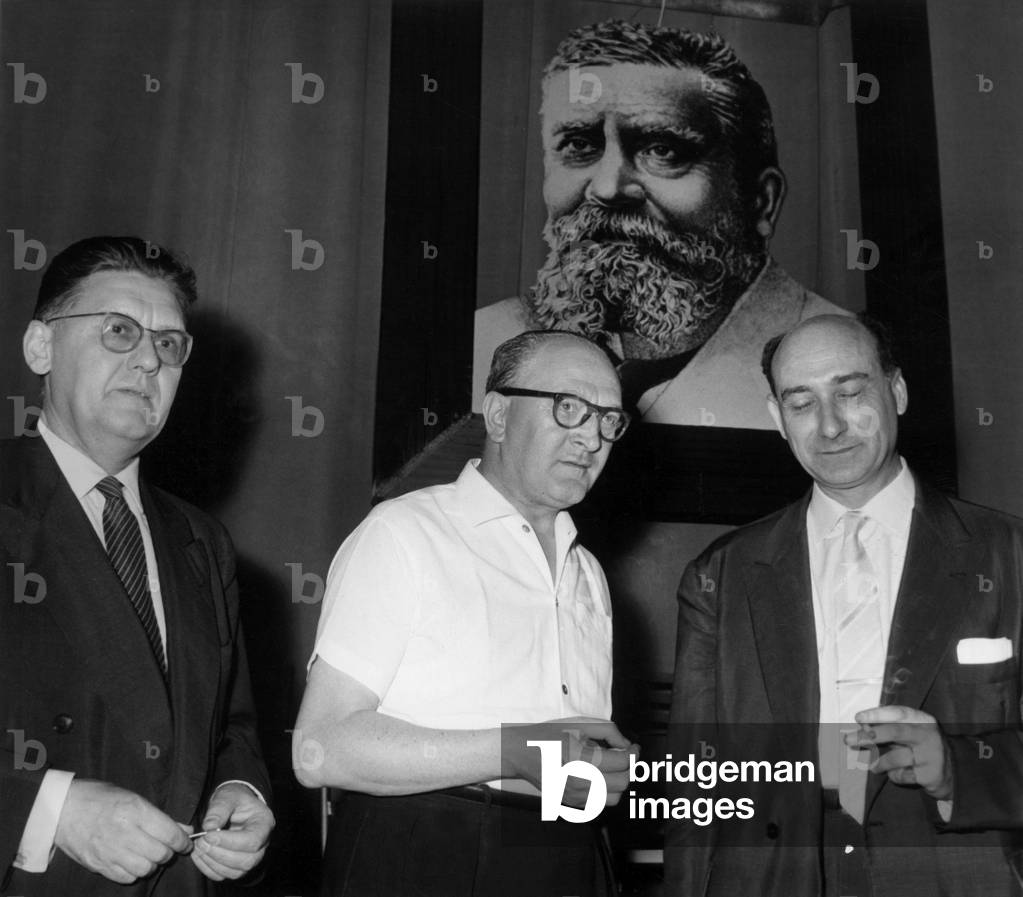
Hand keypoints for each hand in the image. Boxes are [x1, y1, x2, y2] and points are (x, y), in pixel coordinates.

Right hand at [54, 779, 191, 883]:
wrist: (62, 808)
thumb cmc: (101, 797)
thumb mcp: (133, 798)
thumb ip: (159, 816)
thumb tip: (185, 830)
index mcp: (136, 811)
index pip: (170, 833)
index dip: (183, 841)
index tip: (186, 843)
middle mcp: (125, 833)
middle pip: (160, 854)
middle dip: (169, 852)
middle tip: (166, 847)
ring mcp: (110, 851)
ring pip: (145, 868)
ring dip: (152, 863)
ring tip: (149, 854)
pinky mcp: (98, 865)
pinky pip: (126, 877)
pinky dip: (134, 873)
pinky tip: (132, 862)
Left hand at [190, 782, 274, 880]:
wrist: (234, 806)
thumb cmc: (234, 799)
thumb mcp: (228, 795)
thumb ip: (220, 808)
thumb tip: (209, 826)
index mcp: (264, 824)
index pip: (253, 841)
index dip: (230, 842)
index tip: (209, 835)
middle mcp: (262, 844)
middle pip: (246, 861)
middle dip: (220, 854)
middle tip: (201, 841)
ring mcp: (251, 857)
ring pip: (235, 872)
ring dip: (212, 862)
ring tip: (198, 847)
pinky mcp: (236, 866)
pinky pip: (224, 875)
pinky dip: (208, 868)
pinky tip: (199, 855)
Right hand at [506, 717, 638, 808]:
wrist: (521, 753)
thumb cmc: (549, 735)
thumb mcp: (579, 723)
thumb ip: (608, 731)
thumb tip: (627, 745)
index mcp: (580, 757)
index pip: (621, 762)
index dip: (634, 753)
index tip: (634, 747)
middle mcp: (578, 780)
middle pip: (622, 782)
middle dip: (629, 768)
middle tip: (624, 755)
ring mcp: (575, 795)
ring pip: (614, 797)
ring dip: (619, 782)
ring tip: (611, 767)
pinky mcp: (571, 803)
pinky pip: (600, 802)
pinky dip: (605, 790)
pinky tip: (597, 775)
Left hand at [845, 706, 952, 799]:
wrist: (951, 773)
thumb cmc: (919, 747)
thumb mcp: (907, 733)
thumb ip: (887, 727)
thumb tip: (861, 726)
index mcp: (923, 720)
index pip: (899, 713)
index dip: (877, 714)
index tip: (858, 718)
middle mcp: (929, 735)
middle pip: (895, 732)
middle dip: (869, 736)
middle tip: (848, 741)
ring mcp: (931, 755)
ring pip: (895, 757)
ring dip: (879, 763)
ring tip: (874, 767)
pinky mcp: (931, 775)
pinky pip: (903, 775)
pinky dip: (894, 776)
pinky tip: (897, 774)